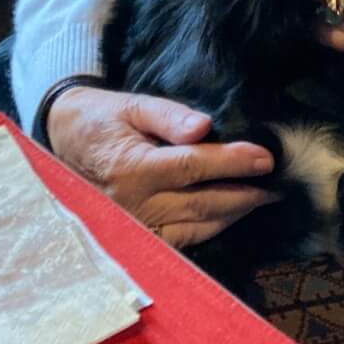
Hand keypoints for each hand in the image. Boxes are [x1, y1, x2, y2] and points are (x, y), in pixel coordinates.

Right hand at [45, 86, 277, 247]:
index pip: (192, 166)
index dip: (233, 162)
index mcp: (131, 168)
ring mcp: (134, 227)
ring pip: (196, 226)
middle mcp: (132, 205)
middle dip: (245, 193)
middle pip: (201, 202)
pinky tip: (233, 213)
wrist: (64, 141)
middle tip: (279, 183)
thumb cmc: (102, 119)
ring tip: (265, 196)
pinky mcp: (137, 239)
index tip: (266, 157)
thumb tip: (204, 127)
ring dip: (234, 213)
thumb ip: (169, 115)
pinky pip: (182, 239)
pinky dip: (211, 228)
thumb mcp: (132, 104)